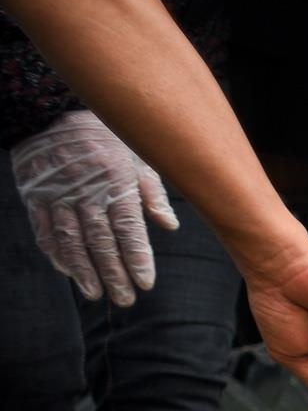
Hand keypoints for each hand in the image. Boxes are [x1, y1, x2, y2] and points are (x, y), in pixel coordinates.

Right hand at [10, 109, 176, 306]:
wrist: (53, 110)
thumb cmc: (107, 137)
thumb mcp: (137, 157)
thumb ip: (153, 193)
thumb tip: (170, 226)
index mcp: (116, 182)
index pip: (128, 229)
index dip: (137, 258)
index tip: (145, 283)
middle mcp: (86, 191)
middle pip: (101, 241)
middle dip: (114, 273)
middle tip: (125, 299)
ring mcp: (57, 194)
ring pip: (71, 240)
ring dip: (84, 271)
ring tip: (97, 294)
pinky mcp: (34, 194)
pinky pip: (44, 229)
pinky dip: (55, 252)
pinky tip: (67, 271)